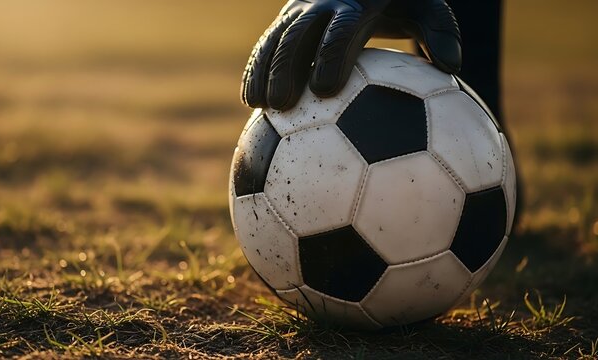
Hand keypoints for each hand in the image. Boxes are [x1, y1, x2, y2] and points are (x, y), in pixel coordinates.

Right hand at [241, 0, 461, 110]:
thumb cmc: (398, 0)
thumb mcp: (424, 7)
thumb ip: (439, 31)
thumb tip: (453, 65)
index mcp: (354, 4)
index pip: (340, 30)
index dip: (330, 57)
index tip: (324, 89)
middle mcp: (320, 6)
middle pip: (298, 36)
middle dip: (287, 68)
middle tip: (282, 104)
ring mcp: (297, 13)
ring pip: (274, 40)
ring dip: (263, 71)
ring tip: (257, 104)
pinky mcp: (285, 23)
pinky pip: (265, 45)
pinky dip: (255, 69)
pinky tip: (249, 99)